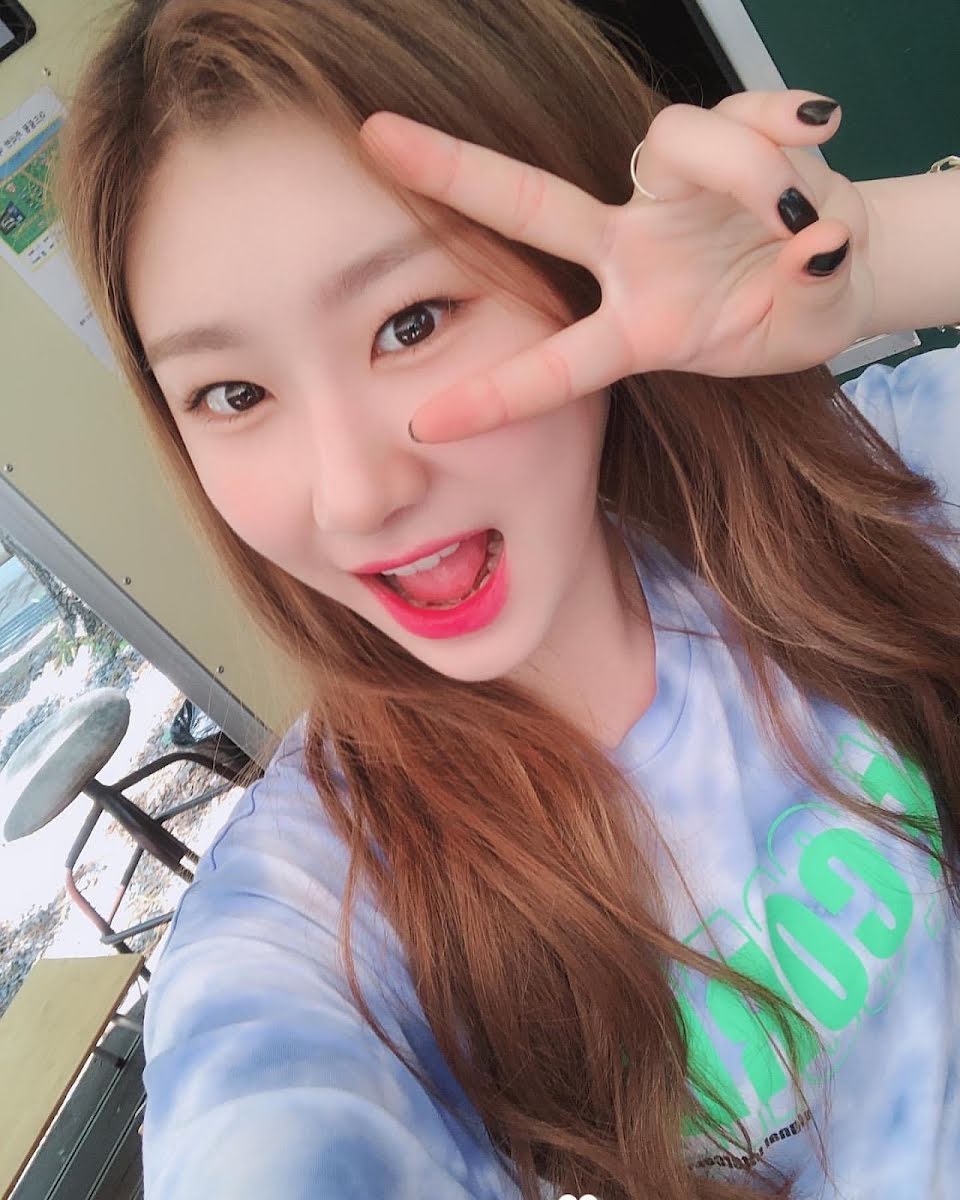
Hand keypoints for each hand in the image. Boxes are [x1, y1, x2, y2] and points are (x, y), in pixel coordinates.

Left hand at [358, 90, 873, 443]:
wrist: (841, 264)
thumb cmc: (790, 311)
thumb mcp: (793, 331)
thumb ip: (805, 293)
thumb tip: (815, 243)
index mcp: (636, 326)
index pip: (555, 363)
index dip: (496, 395)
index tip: (425, 424)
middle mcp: (633, 251)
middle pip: (532, 206)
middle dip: (456, 173)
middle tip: (375, 136)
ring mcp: (669, 194)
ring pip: (671, 141)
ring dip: (744, 168)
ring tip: (799, 215)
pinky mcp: (722, 136)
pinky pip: (743, 110)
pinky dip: (782, 121)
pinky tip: (821, 131)